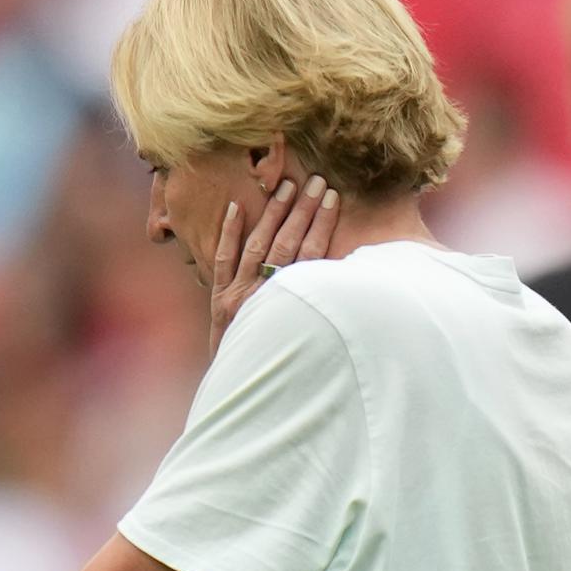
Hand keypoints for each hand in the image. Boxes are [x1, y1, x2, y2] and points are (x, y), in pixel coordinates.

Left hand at [209, 175, 340, 363]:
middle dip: (302, 211)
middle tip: (315, 181)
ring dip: (273, 214)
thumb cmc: (283, 363)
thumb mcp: (310, 337)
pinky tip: (236, 206)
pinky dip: (229, 233)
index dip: (323, 225)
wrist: (243, 388)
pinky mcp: (219, 299)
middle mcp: (264, 297)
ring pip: (257, 246)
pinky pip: (223, 260)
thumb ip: (323, 304)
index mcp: (291, 305)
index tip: (333, 198)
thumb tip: (350, 276)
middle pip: (285, 244)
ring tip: (286, 187)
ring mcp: (238, 296)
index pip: (311, 255)